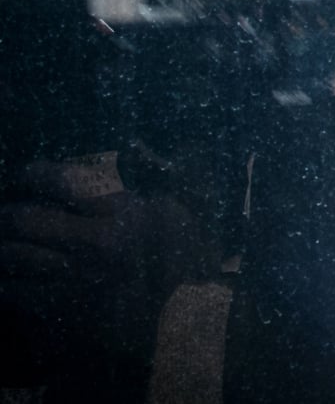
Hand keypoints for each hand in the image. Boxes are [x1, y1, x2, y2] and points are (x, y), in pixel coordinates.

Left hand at [0, 157, 215, 365]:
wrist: (184, 321)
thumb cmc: (183, 262)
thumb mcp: (178, 212)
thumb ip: (162, 177)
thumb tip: (148, 147)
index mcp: (123, 213)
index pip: (62, 180)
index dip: (35, 174)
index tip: (28, 176)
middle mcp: (95, 242)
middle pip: (25, 218)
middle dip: (9, 213)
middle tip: (9, 212)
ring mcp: (76, 278)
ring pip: (12, 255)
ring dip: (4, 248)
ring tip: (7, 242)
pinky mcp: (63, 310)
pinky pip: (14, 291)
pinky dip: (6, 281)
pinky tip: (11, 276)